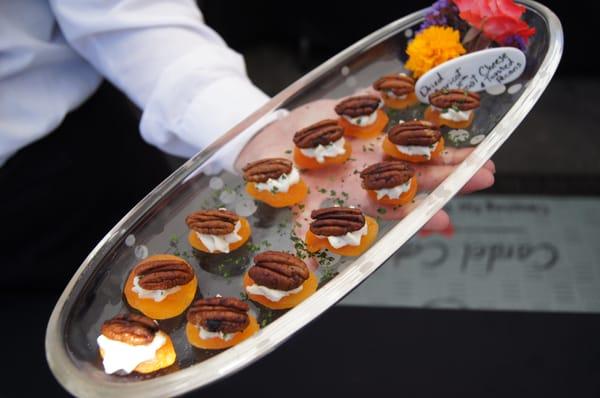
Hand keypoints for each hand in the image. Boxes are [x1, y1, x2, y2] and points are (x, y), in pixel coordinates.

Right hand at [235, 99, 494, 234]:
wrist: (264, 148)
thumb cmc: (274, 182)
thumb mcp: (288, 206)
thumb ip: (302, 230)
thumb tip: (308, 270)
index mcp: (354, 196)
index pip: (393, 207)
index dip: (419, 214)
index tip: (446, 222)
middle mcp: (367, 171)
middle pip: (415, 175)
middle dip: (449, 177)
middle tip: (486, 176)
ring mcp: (367, 143)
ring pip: (411, 145)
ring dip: (443, 146)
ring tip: (479, 149)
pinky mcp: (359, 116)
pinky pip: (387, 108)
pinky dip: (412, 104)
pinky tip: (442, 101)